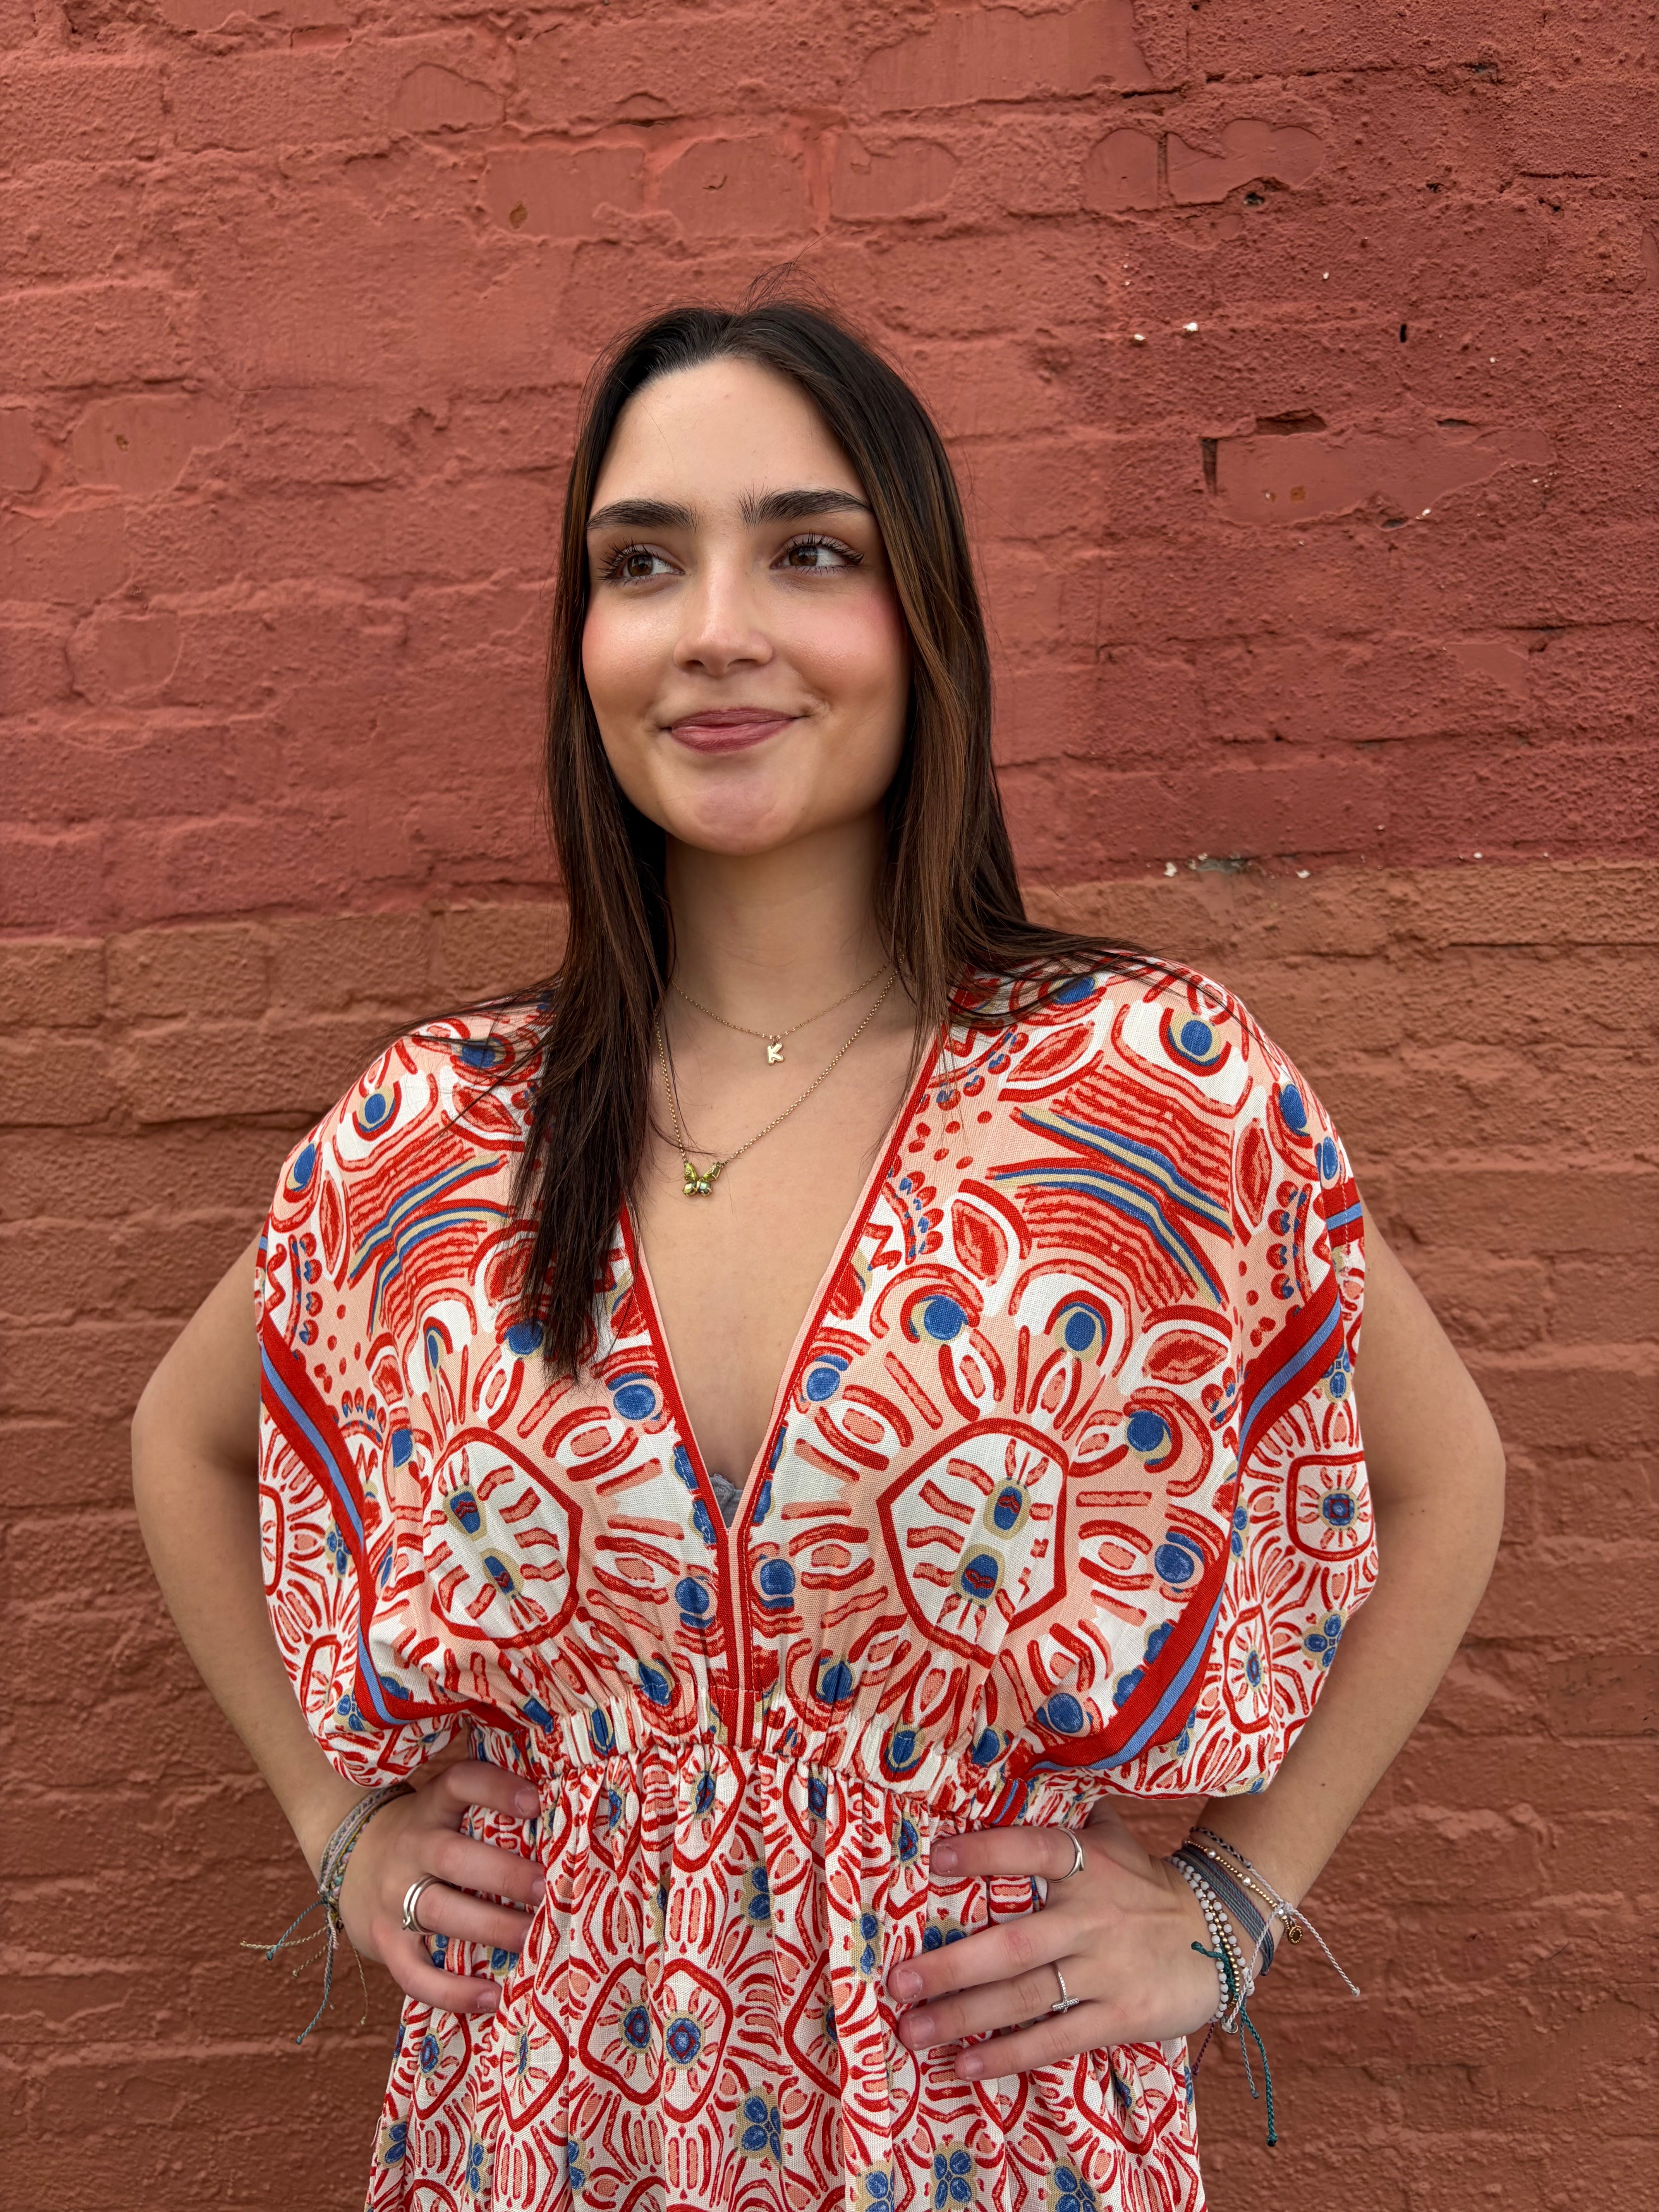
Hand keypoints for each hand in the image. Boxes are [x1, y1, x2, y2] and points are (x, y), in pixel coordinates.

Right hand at [335, 1761, 544, 2016]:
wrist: (348, 1859)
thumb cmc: (422, 1834)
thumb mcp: (442, 1809)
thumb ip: (484, 1811)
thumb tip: (563, 1825)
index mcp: (430, 1807)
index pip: (458, 1783)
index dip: (495, 1789)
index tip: (536, 1802)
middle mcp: (410, 1848)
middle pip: (454, 1858)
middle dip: (505, 1875)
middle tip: (549, 1890)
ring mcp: (392, 1897)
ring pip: (440, 1912)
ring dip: (491, 1928)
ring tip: (533, 1941)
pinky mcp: (383, 1942)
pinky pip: (414, 1973)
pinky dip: (452, 1992)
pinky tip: (491, 1998)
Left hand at [884, 1802, 1219, 2077]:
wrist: (1216, 1934)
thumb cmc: (1143, 1882)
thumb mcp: (1112, 1838)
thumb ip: (1065, 1813)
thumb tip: (1012, 1773)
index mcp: (1087, 1864)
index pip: (1032, 1850)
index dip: (986, 1852)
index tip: (935, 1858)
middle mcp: (1091, 1917)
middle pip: (1013, 1945)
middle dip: (952, 1966)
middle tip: (898, 1981)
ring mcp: (1105, 1970)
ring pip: (1026, 1997)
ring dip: (965, 2017)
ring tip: (912, 2030)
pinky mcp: (1120, 2016)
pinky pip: (1056, 2038)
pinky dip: (1010, 2054)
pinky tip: (966, 2065)